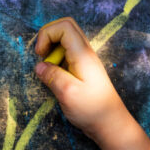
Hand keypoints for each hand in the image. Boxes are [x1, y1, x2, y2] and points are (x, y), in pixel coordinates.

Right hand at [34, 18, 129, 141]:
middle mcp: (85, 52)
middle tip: (41, 55)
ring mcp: (84, 59)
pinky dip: (56, 59)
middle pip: (65, 27)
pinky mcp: (82, 68)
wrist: (111, 123)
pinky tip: (55, 75)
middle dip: (47, 36)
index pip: (64, 26)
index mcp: (82, 53)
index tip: (40, 54)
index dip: (47, 34)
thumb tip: (39, 66)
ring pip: (65, 39)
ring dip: (51, 49)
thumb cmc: (92, 109)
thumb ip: (52, 75)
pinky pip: (66, 53)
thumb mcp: (67, 93)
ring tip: (48, 68)